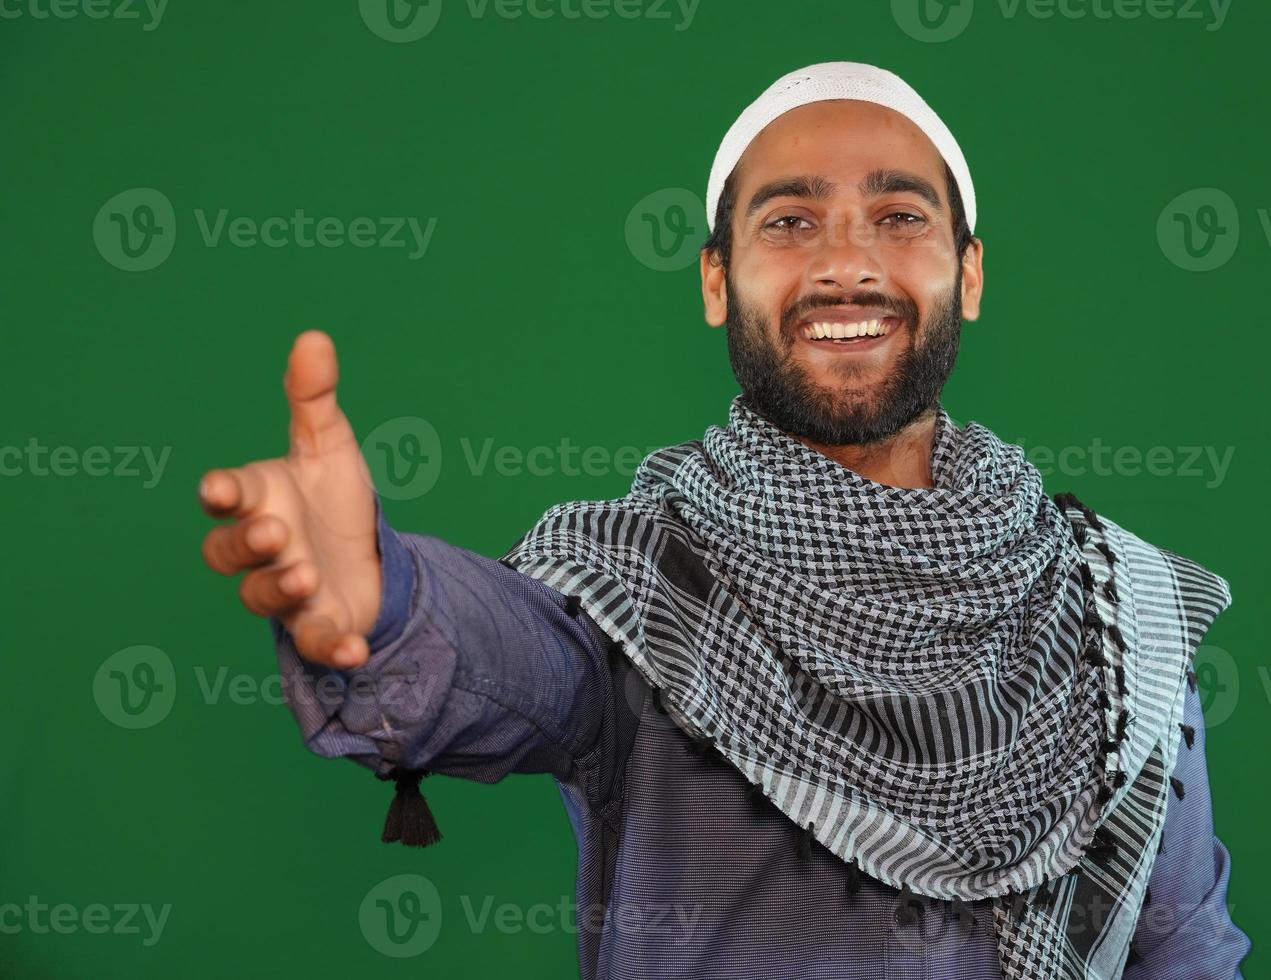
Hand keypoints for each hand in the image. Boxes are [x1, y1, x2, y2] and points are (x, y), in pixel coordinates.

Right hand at [199, 330, 380, 668]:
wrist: (369, 555)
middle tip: (276, 530)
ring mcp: (287, 592)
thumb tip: (314, 337)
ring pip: (262, 598)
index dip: (222, 493)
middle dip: (247, 542)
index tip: (219, 488)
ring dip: (280, 587)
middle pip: (229, 553)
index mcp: (259, 500)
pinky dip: (331, 647)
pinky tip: (354, 649)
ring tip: (307, 572)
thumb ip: (315, 398)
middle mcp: (264, 550)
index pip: (227, 498)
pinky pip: (316, 643)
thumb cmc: (332, 499)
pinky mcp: (318, 627)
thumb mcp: (329, 445)